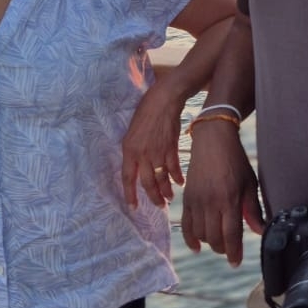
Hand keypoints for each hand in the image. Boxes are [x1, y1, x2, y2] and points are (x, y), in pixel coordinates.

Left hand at [121, 82, 187, 207]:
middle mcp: (143, 154)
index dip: (130, 194)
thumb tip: (137, 166)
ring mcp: (158, 152)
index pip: (128, 178)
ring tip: (169, 198)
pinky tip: (180, 182)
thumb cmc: (145, 112)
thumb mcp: (131, 132)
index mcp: (129, 150)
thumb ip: (133, 150)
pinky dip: (178, 177)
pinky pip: (174, 167)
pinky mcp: (172, 148)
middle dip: (154, 197)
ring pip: (162, 178)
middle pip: (148, 183)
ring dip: (166, 190)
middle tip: (159, 206)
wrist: (163, 100)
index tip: (133, 207)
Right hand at [180, 121, 262, 265]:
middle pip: (214, 238)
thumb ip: (253, 209)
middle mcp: (211, 202)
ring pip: (200, 234)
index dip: (234, 252)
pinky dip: (191, 238)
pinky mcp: (186, 198)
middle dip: (223, 249)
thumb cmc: (235, 161)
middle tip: (230, 250)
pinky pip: (186, 225)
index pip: (231, 234)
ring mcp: (196, 201)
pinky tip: (197, 246)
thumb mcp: (250, 183)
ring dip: (210, 243)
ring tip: (219, 242)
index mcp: (229, 199)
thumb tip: (259, 231)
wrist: (212, 140)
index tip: (236, 263)